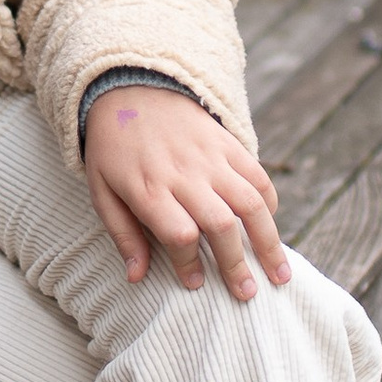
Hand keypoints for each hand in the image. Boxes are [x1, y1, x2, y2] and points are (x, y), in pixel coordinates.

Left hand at [84, 87, 286, 299]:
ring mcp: (211, 157)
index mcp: (148, 188)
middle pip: (220, 225)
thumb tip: (137, 277)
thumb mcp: (101, 190)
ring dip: (268, 242)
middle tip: (247, 295)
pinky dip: (270, 204)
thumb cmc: (113, 148)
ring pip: (250, 203)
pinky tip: (272, 227)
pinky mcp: (228, 144)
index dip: (190, 264)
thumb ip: (122, 234)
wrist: (132, 87)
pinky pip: (258, 176)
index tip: (196, 284)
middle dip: (236, 265)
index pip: (179, 234)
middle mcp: (184, 174)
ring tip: (280, 274)